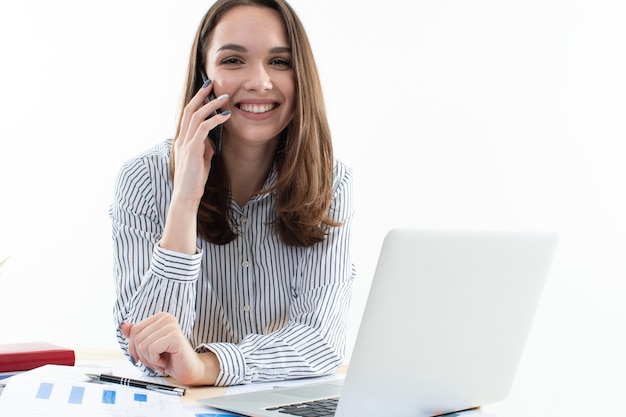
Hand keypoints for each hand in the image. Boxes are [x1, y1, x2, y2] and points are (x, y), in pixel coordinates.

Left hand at [120, 313, 219, 385]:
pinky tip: (165, 362)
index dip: (134, 348)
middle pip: (137, 338)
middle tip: (155, 361)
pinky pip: (152, 350)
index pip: (134, 330)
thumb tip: (122, 326)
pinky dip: (156, 361)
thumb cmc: (169, 358)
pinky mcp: (175, 337)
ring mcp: (172, 326)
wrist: (189, 370)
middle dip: (142, 355)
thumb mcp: (148, 346)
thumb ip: (136, 335)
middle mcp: (166, 318)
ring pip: (143, 345)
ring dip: (150, 360)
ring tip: (161, 361)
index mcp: (160, 317)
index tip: (145, 357)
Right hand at [160, 82, 230, 253]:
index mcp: (182, 139)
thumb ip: (205, 146)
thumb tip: (212, 137)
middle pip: (190, 109)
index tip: (208, 90)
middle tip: (212, 83)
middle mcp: (182, 138)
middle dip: (201, 95)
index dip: (197, 100)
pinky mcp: (192, 149)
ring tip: (225, 98)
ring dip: (212, 105)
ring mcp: (185, 143)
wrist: (186, 196)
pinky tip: (227, 116)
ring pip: (197, 116)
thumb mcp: (202, 159)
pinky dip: (215, 119)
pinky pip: (204, 129)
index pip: (188, 114)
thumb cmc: (194, 180)